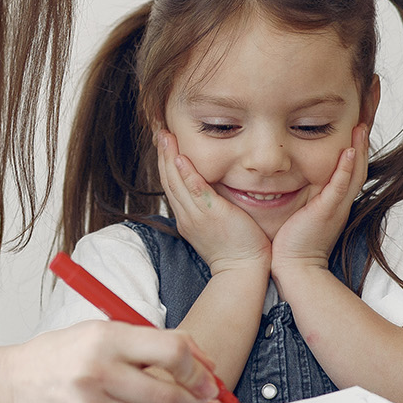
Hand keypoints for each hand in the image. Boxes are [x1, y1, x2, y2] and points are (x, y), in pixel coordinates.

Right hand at [0, 321, 221, 402]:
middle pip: (169, 395)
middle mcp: (98, 374)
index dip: (198, 367)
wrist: (13, 385)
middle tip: (204, 398)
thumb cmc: (59, 354)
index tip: (207, 375)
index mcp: (104, 340)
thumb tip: (200, 359)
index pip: (170, 352)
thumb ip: (150, 340)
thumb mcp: (101, 330)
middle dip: (196, 400)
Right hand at [155, 130, 271, 277]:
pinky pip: (194, 190)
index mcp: (187, 217)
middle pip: (168, 180)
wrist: (243, 270)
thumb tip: (214, 193)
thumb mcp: (217, 226)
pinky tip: (181, 158)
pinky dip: (186, 174)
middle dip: (163, 154)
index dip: (166, 163)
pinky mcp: (211, 214)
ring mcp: (196, 215)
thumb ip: (212, 207)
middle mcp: (186, 215)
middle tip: (159, 131)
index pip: (171, 185)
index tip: (165, 144)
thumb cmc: (237, 250)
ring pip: (176, 182)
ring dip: (169, 157)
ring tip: (165, 136)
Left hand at [270, 124, 368, 273]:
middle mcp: (341, 201)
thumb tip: (292, 177)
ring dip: (360, 147)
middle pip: (359, 164)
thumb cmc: (292, 242)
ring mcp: (336, 206)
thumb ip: (304, 195)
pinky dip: (346, 169)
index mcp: (336, 200)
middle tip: (368, 114)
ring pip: (355, 172)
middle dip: (364, 138)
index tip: (358, 121)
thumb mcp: (302, 212)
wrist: (295, 268)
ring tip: (362, 123)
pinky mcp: (326, 212)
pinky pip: (340, 187)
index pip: (350, 167)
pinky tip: (349, 151)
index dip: (356, 145)